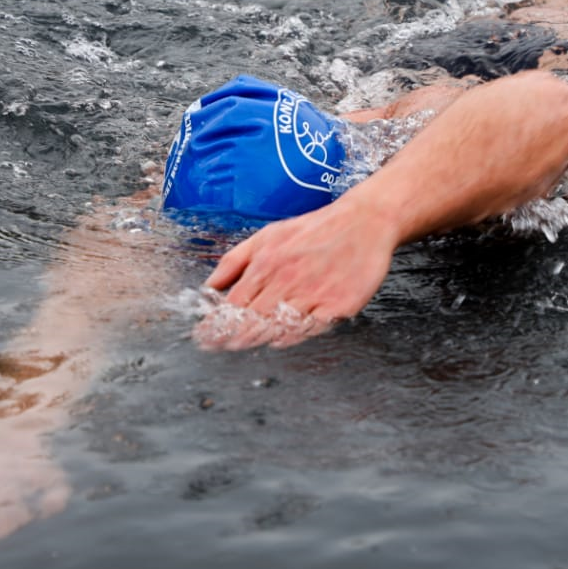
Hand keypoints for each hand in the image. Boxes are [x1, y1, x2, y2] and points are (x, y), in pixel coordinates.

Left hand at [194, 197, 400, 350]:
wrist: (363, 222)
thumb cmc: (313, 230)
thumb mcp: (267, 236)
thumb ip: (235, 261)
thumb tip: (209, 286)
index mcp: (267, 263)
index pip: (233, 302)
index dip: (216, 322)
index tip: (203, 336)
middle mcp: (287, 280)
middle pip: (251, 319)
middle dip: (230, 336)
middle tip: (218, 346)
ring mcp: (313, 294)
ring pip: (277, 327)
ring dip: (256, 339)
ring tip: (241, 345)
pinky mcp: (338, 305)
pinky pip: (310, 329)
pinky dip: (291, 337)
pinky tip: (279, 340)